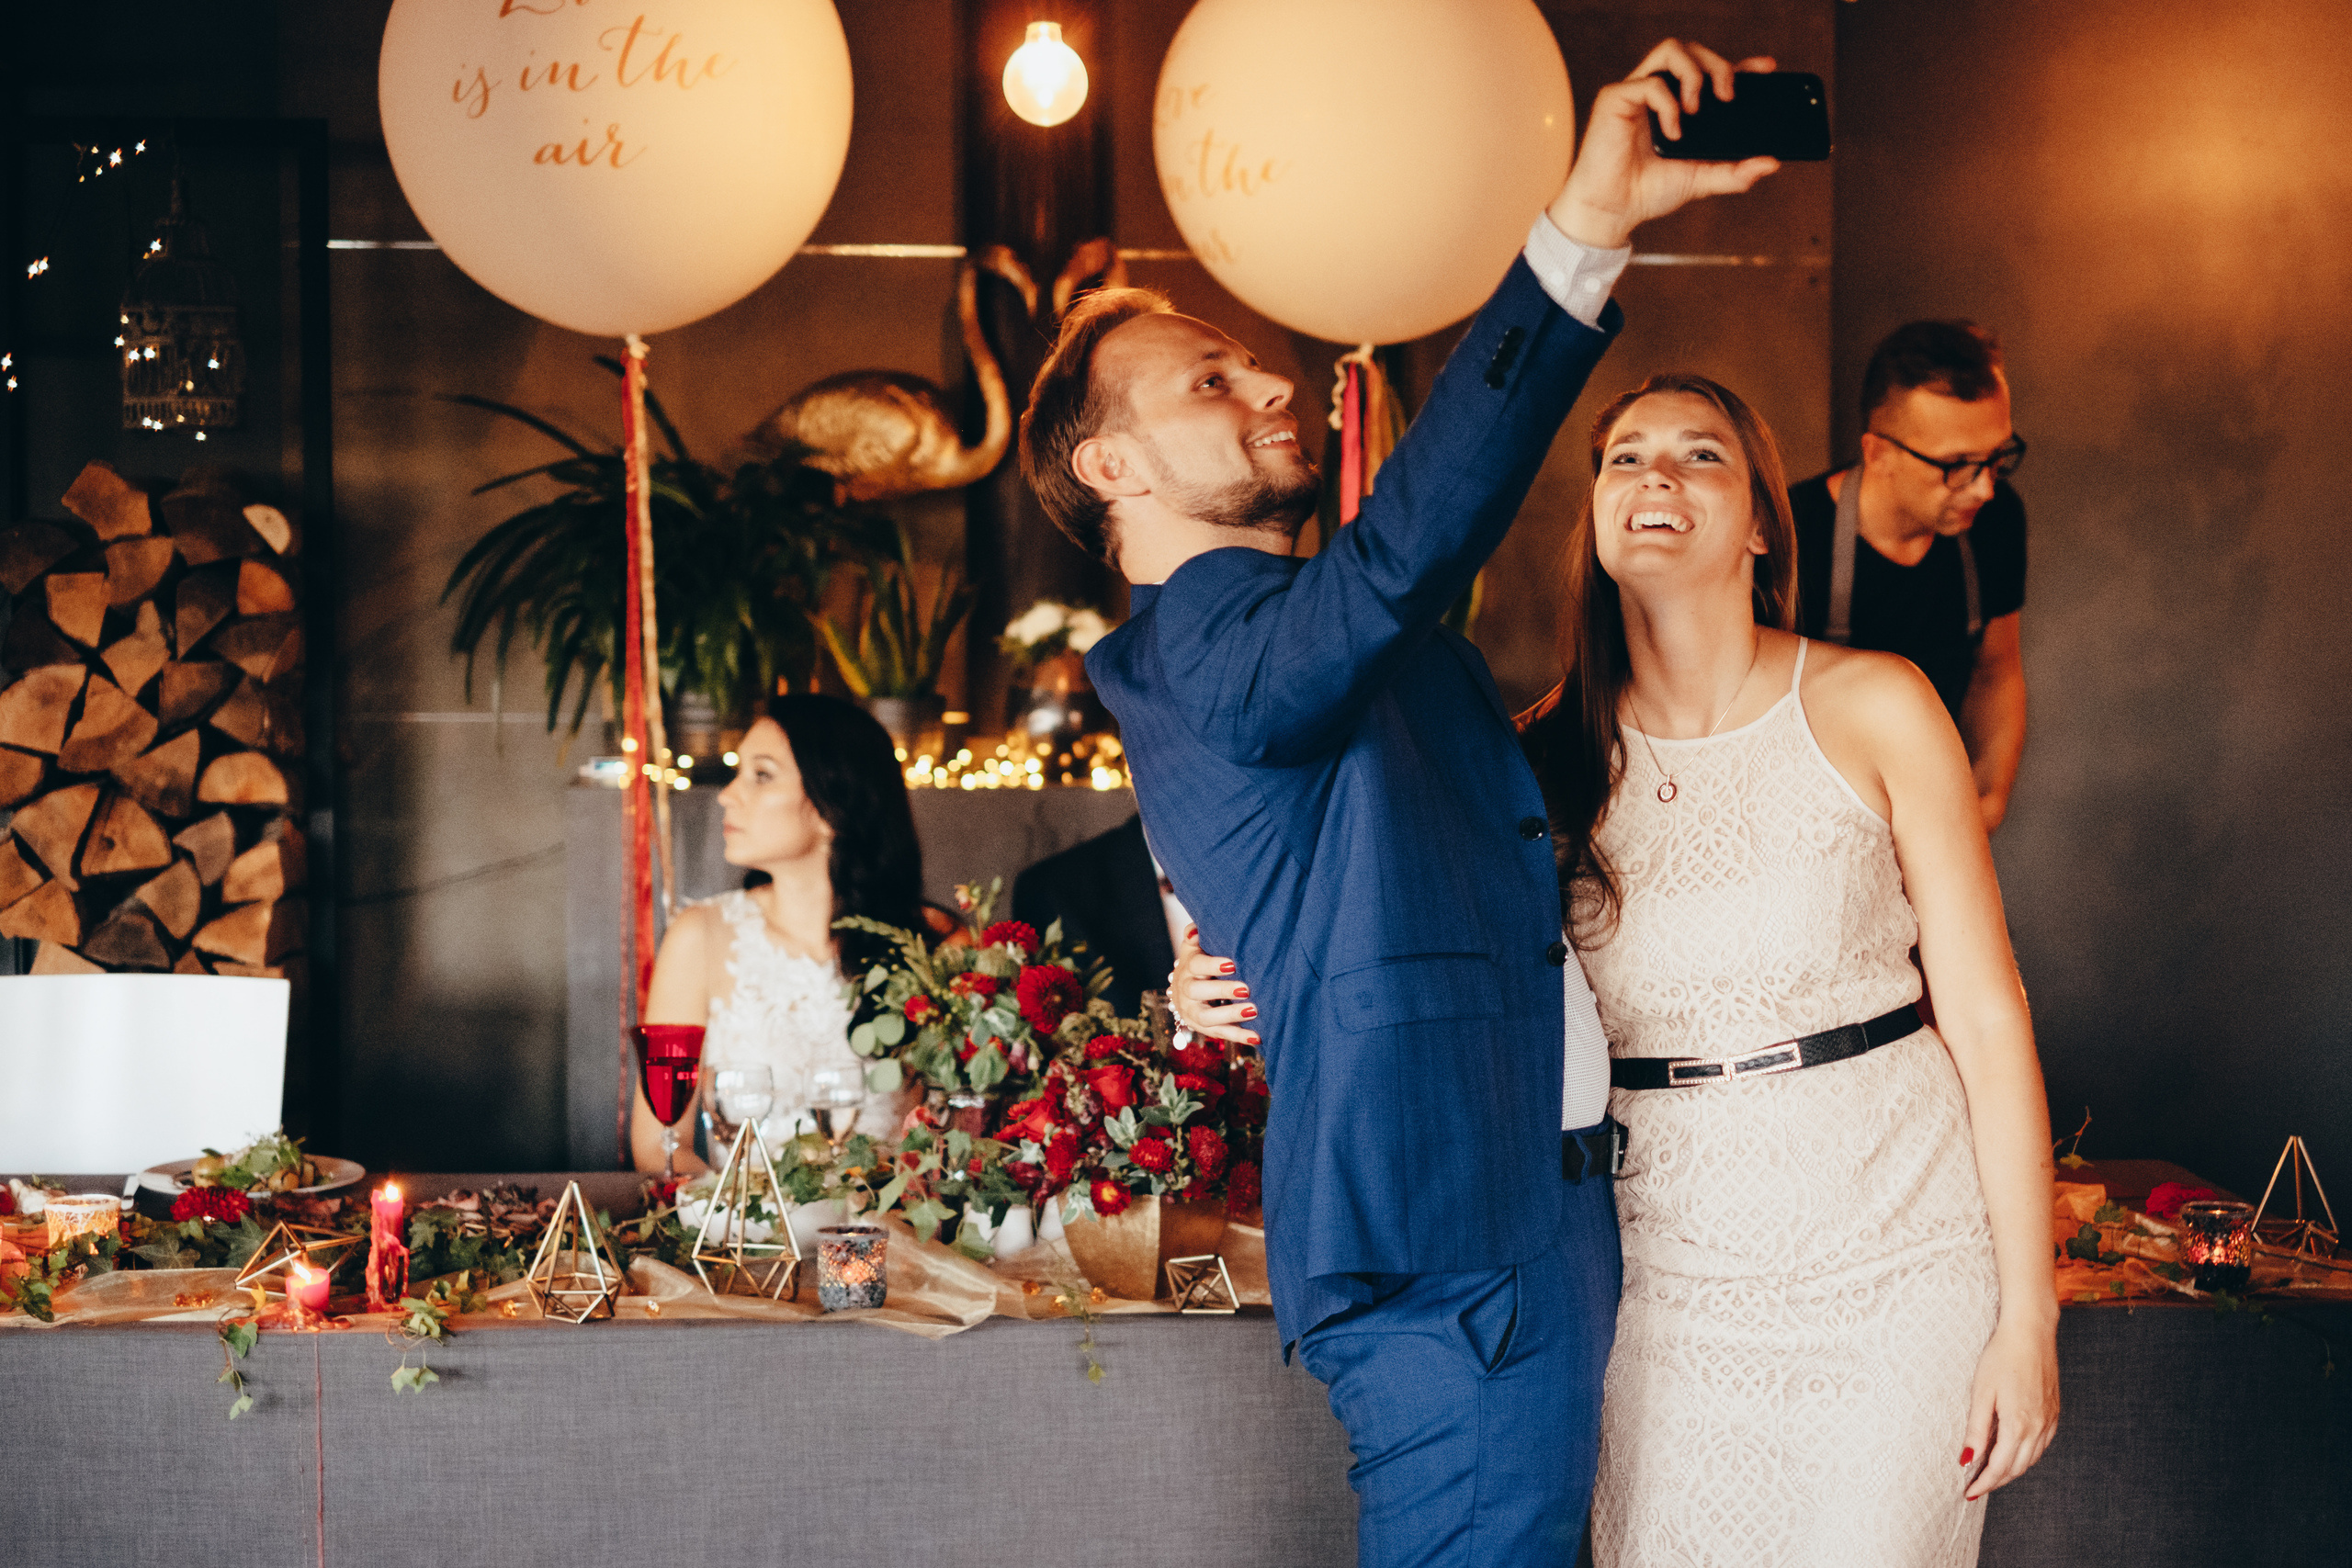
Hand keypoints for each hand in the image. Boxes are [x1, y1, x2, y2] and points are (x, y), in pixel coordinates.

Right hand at [1168, 924, 1258, 1053]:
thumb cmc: (1200, 963)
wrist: (1185, 991)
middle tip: (1246, 988)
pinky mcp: (1203, 1028)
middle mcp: (1185, 992)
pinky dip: (1239, 1036)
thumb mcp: (1195, 948)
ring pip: (1207, 1017)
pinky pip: (1220, 1034)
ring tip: (1254, 1010)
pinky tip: (1257, 1036)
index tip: (1233, 964)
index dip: (1212, 965)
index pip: (1196, 966)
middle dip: (1222, 990)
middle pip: (1197, 992)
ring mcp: (1192, 1013)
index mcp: (1187, 969)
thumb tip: (1195, 930)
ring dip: (1231, 1015)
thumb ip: (1196, 936)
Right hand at [1548, 39, 1781, 250]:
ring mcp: (1637, 91)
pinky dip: (1669, 105)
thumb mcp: (1701, 180)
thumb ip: (1735, 172)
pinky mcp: (1616, 98)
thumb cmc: (1648, 191)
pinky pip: (1651, 83)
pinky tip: (1672, 132)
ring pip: (1671, 49)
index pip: (1713, 71)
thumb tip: (1771, 163)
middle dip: (1718, 64)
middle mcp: (1659, 92)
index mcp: (1679, 104)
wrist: (1612, 211)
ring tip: (1696, 108)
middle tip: (1727, 95)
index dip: (1741, 64)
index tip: (1766, 68)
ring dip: (1693, 73)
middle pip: (1694, 50)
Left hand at [1962, 1315, 2058, 1499]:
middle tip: (1977, 1486)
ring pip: (2031, 1459)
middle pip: (2017, 1467)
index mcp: (2018, 1424)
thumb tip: (1967, 1459)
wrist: (2031, 1333)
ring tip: (1991, 1473)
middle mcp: (2038, 1427)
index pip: (2000, 1467)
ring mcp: (2049, 1420)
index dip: (1984, 1483)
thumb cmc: (2001, 1357)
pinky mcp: (2054, 1412)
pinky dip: (2026, 1455)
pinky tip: (2014, 1452)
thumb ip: (1976, 1429)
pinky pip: (2042, 1444)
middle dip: (1996, 1480)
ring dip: (2011, 1470)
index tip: (1969, 1492)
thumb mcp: (1981, 1392)